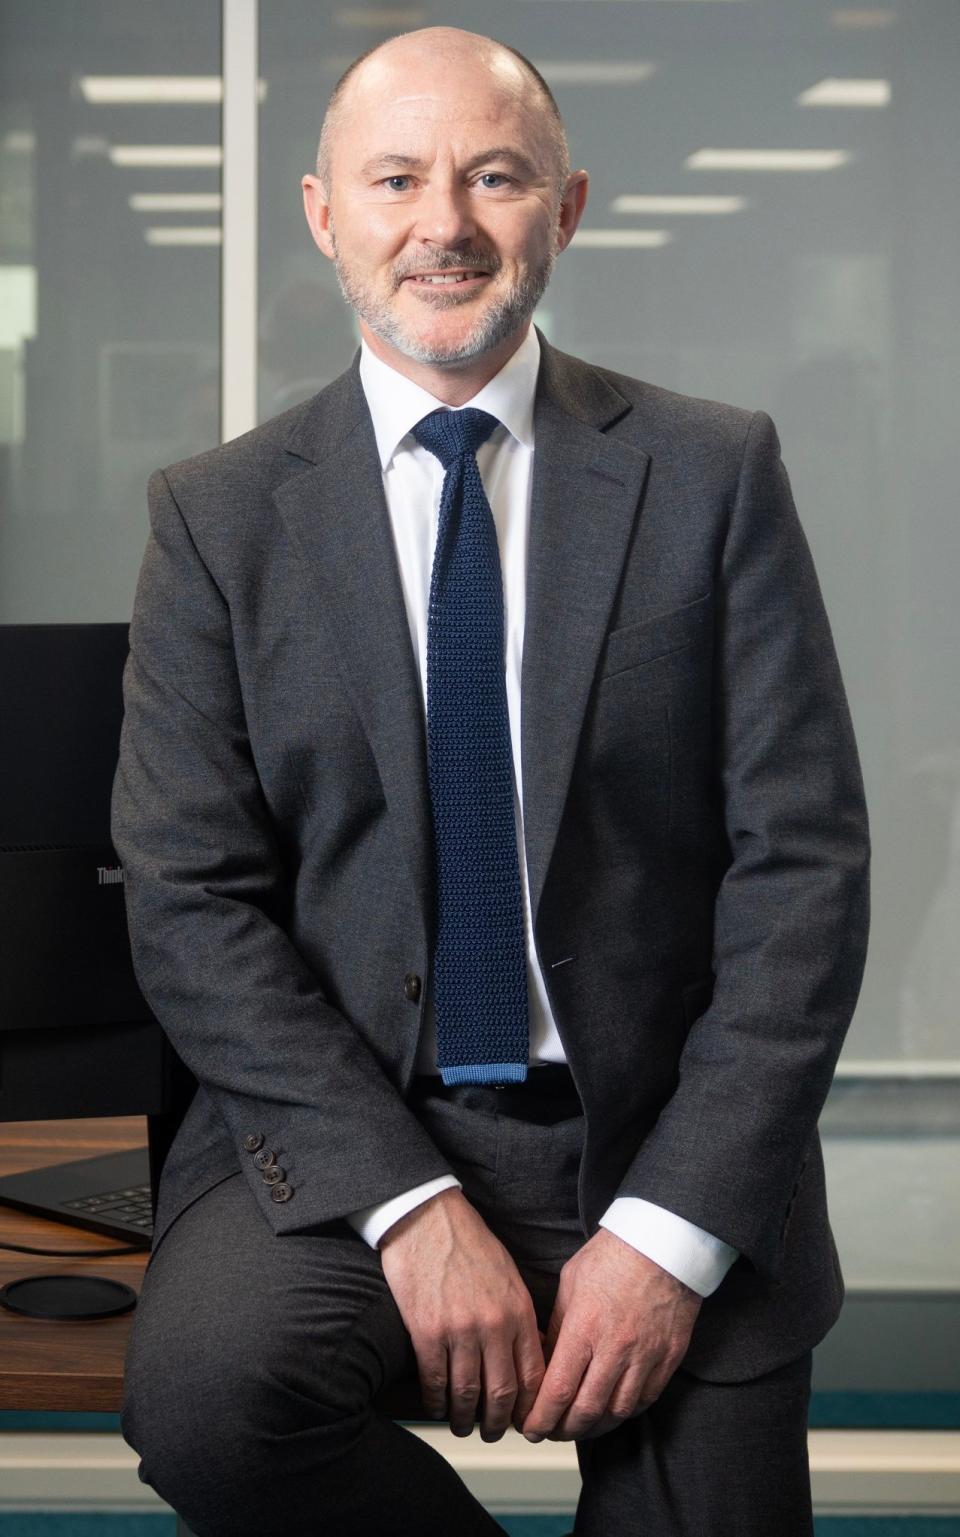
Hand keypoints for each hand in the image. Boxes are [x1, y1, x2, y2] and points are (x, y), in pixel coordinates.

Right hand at [379, 1188, 544, 1441]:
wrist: (426, 1217)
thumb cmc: (468, 1242)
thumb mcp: (508, 1275)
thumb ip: (520, 1315)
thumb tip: (528, 1353)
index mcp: (518, 1311)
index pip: (534, 1376)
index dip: (529, 1408)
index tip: (522, 1421)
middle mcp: (494, 1326)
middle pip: (502, 1395)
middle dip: (497, 1423)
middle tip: (490, 1432)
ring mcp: (460, 1331)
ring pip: (467, 1395)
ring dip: (464, 1419)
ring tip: (462, 1426)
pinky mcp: (427, 1332)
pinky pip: (434, 1382)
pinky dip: (435, 1402)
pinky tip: (435, 1406)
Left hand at [521, 1228, 702, 1442]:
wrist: (664, 1241)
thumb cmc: (614, 1255)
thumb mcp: (571, 1283)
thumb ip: (559, 1326)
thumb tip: (547, 1360)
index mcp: (585, 1327)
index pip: (558, 1391)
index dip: (541, 1418)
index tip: (531, 1427)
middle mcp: (615, 1349)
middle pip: (586, 1411)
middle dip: (563, 1429)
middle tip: (551, 1431)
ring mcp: (646, 1356)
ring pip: (616, 1412)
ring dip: (594, 1426)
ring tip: (578, 1425)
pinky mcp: (668, 1358)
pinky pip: (645, 1400)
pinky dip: (625, 1411)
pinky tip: (611, 1409)